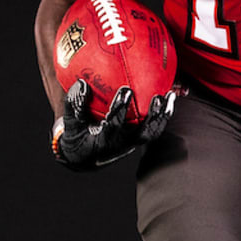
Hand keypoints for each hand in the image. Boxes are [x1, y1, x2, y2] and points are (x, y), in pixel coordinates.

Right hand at [51, 79, 174, 170]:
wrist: (85, 157)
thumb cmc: (76, 135)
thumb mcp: (70, 122)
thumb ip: (73, 104)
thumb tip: (81, 83)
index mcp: (103, 141)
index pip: (114, 126)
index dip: (121, 110)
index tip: (126, 90)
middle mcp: (121, 145)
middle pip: (142, 134)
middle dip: (151, 117)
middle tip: (157, 97)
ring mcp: (132, 143)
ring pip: (152, 133)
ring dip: (162, 115)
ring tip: (170, 94)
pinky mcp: (138, 139)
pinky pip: (154, 127)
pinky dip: (162, 113)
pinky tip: (168, 95)